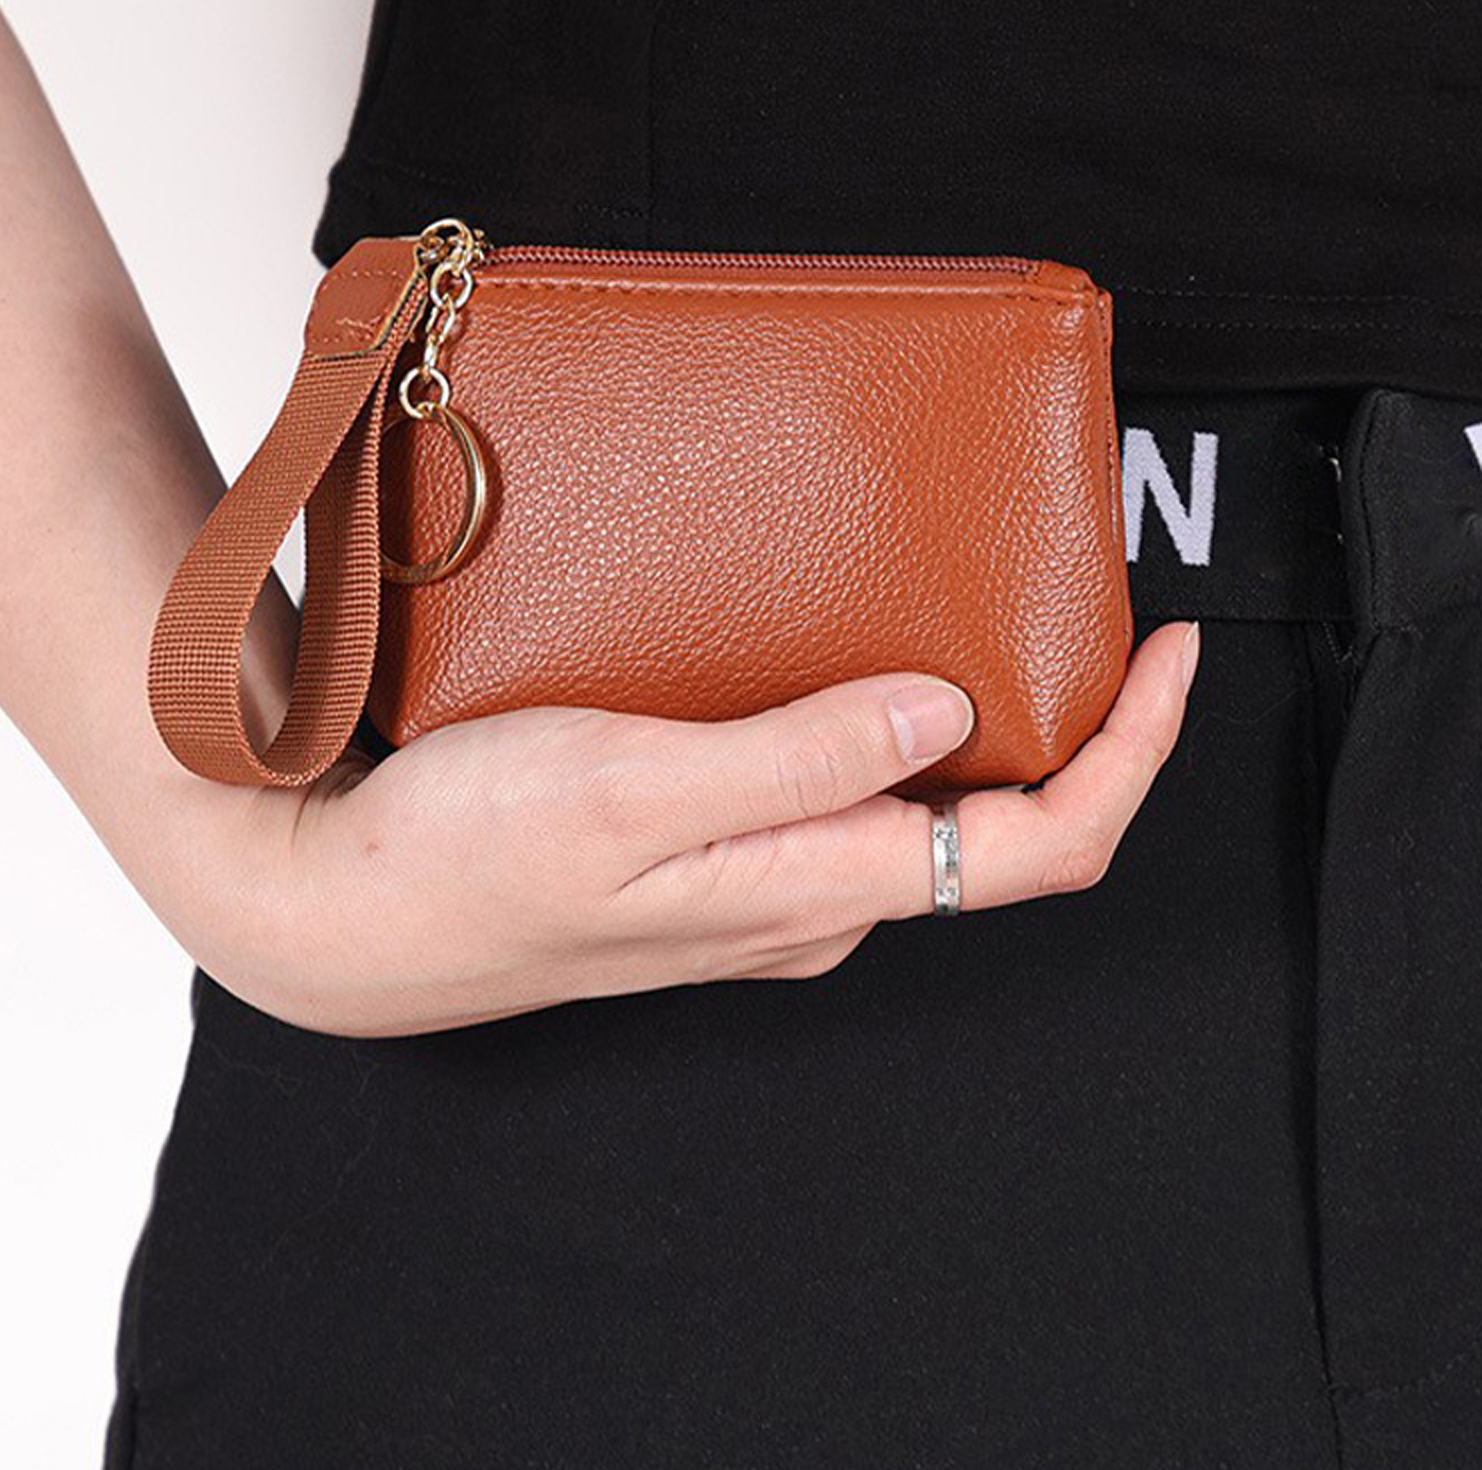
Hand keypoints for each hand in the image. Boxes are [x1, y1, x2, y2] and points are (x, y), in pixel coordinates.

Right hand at [171, 621, 1199, 1036]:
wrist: (349, 912)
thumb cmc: (468, 855)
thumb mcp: (636, 793)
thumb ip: (797, 761)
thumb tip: (944, 718)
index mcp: (815, 892)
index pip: (1039, 847)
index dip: (1132, 754)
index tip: (1168, 650)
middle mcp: (811, 903)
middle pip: (1000, 831)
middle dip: (1072, 730)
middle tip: (1083, 606)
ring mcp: (761, 885)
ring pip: (918, 810)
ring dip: (975, 722)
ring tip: (975, 610)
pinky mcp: (712, 855)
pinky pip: (837, 792)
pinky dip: (881, 723)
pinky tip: (840, 656)